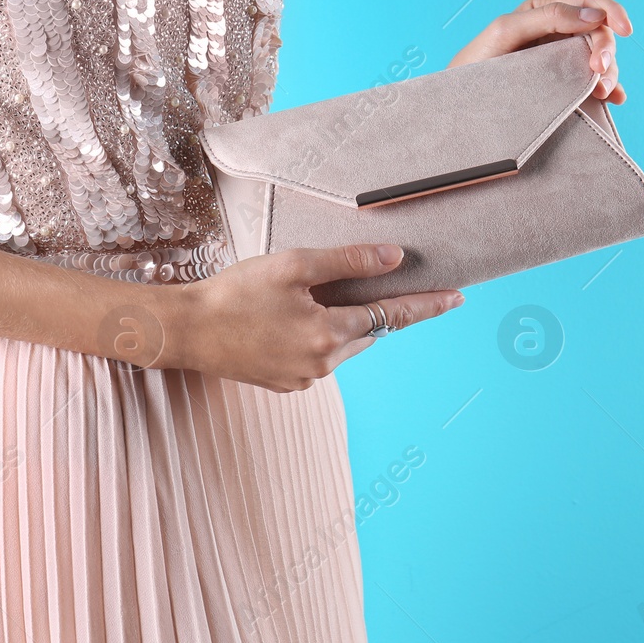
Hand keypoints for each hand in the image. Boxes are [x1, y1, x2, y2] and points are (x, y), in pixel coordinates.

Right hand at [151, 244, 462, 391]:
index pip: (392, 315)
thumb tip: (396, 258)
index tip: (458, 297)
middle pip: (368, 331)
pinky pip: (316, 357)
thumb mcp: (294, 265)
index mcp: (329, 334)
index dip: (426, 304)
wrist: (185, 331)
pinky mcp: (284, 384)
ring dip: (344, 323)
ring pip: (342, 345)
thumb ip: (349, 262)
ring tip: (316, 296)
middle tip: (376, 282)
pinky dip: (317, 336)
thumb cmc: (236, 292)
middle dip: (375, 309)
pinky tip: (291, 318)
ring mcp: (304, 379)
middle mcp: (323, 364)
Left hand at [449, 0, 632, 103]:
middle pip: (601, 32)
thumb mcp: (508, 30)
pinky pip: (594, 81)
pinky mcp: (564, 82)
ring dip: (609, 73)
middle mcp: (559, 30)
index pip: (589, 2)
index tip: (625, 30)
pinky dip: (609, 89)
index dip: (612, 12)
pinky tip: (613, 99)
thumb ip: (549, 16)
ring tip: (603, 93)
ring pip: (601, 58)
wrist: (463, 99)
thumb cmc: (479, 59)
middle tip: (600, 75)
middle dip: (607, 51)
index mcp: (547, 9)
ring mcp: (563, 57)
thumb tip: (595, 15)